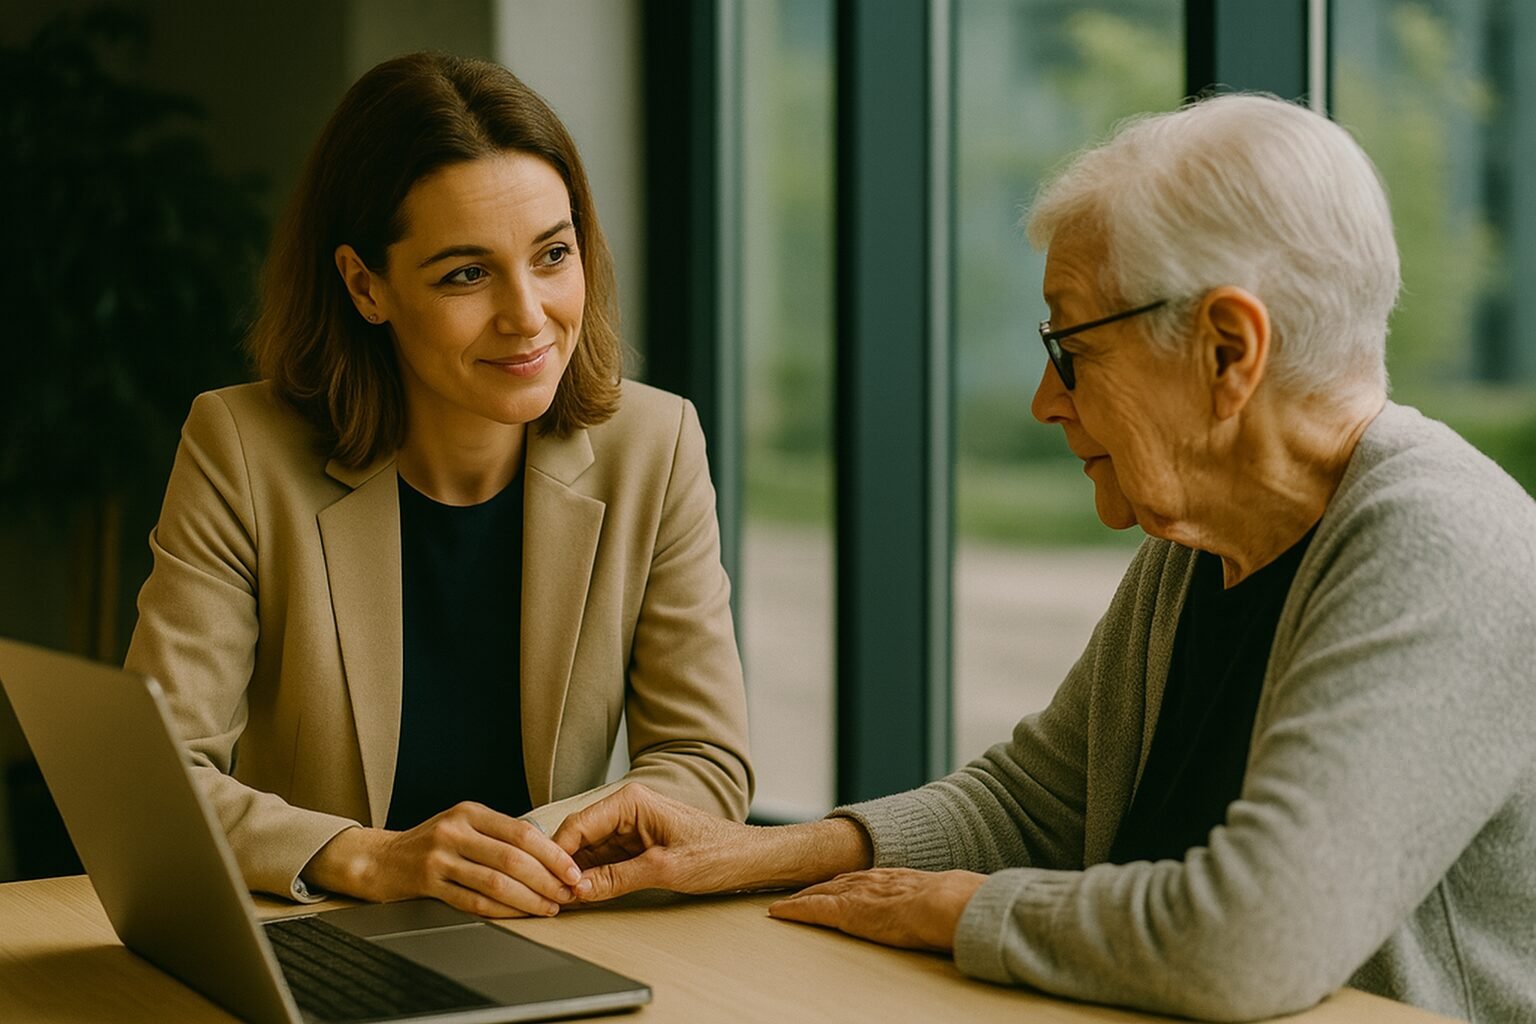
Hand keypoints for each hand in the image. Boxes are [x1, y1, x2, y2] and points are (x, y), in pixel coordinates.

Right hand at [303, 802, 582, 917]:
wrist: (380, 859)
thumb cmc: (431, 843)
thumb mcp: (463, 825)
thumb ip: (498, 833)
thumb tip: (550, 852)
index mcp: (470, 812)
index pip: (522, 831)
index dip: (552, 853)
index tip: (572, 869)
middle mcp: (455, 831)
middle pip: (512, 858)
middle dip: (546, 879)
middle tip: (567, 892)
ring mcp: (439, 858)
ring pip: (495, 882)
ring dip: (528, 899)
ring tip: (549, 907)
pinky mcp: (428, 884)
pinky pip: (474, 902)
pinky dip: (503, 911)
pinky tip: (519, 915)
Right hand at [552, 784, 758, 900]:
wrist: (749, 859)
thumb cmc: (719, 853)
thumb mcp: (665, 869)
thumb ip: (618, 878)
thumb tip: (578, 889)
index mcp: (631, 802)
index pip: (578, 825)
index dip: (558, 855)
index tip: (550, 882)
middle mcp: (626, 810)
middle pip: (577, 837)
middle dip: (561, 866)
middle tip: (550, 896)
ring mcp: (628, 828)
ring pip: (586, 851)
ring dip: (573, 874)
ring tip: (560, 900)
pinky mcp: (634, 847)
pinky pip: (602, 861)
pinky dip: (590, 878)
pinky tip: (580, 896)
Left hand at [767, 868, 987, 951]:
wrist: (943, 903)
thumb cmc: (950, 904)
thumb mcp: (939, 897)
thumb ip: (931, 901)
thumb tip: (949, 908)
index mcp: (892, 878)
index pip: (860, 877)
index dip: (843, 881)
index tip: (832, 884)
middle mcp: (869, 880)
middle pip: (833, 881)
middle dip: (814, 885)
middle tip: (795, 889)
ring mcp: (855, 894)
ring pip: (818, 892)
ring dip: (799, 896)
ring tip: (783, 900)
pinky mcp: (844, 911)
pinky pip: (810, 909)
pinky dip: (792, 910)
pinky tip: (777, 912)